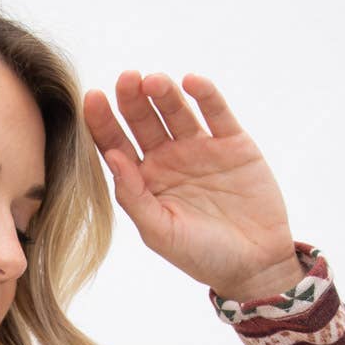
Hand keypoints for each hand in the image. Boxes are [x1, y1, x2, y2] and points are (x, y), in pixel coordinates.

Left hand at [83, 71, 305, 300]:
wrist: (253, 264)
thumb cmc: (201, 256)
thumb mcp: (160, 232)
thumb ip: (134, 198)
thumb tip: (112, 158)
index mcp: (145, 181)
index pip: (117, 146)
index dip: (103, 123)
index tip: (92, 99)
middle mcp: (168, 159)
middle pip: (143, 121)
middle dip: (132, 100)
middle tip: (125, 79)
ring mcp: (199, 148)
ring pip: (176, 111)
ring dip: (164, 93)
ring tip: (153, 82)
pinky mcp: (232, 141)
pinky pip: (216, 112)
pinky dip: (205, 95)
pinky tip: (191, 82)